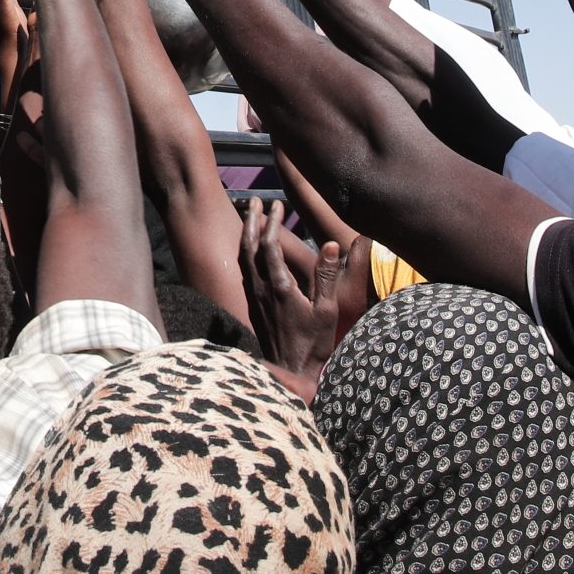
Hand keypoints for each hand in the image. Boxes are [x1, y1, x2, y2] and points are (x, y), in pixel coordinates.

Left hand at [239, 203, 356, 400]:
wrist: (291, 372)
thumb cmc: (313, 344)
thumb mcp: (327, 311)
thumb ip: (326, 277)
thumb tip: (330, 244)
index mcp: (280, 287)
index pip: (270, 245)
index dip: (271, 222)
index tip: (275, 204)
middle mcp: (262, 290)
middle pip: (249, 247)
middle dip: (251, 221)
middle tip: (255, 201)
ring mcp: (255, 298)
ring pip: (243, 259)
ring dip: (245, 234)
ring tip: (250, 217)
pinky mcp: (254, 306)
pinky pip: (245, 272)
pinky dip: (245, 253)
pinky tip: (252, 250)